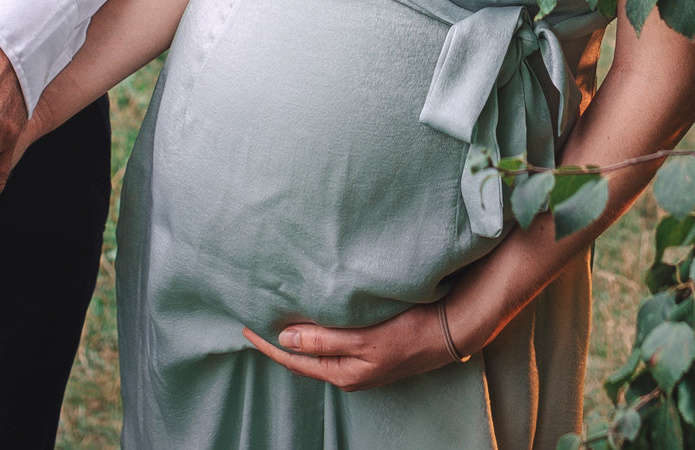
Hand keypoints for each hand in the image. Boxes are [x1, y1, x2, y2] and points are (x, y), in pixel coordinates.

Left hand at [242, 302, 465, 392]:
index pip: (294, 360)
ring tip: (275, 320)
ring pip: (317, 354)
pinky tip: (311, 321)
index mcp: (344, 374)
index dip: (267, 345)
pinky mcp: (370, 352)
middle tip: (253, 323)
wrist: (449, 332)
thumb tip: (284, 339)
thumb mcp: (364, 338)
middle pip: (302, 360)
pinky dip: (315, 335)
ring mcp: (360, 365)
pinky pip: (332, 346)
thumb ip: (324, 339)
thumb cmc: (409, 332)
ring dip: (295, 339)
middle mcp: (349, 374)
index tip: (245, 328)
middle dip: (277, 344)